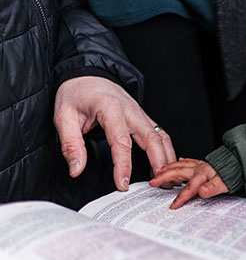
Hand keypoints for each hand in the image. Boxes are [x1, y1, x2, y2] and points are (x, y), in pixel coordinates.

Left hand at [54, 76, 175, 190]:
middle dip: (159, 163)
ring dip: (168, 158)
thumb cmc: (77, 93)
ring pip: (162, 137)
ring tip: (168, 179)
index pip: (121, 141)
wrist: (88, 75)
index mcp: (111, 108)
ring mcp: (141, 114)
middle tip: (160, 185)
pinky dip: (166, 151)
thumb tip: (76, 169)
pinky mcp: (144, 119)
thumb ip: (71, 145)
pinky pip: (160, 135)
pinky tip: (165, 166)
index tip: (122, 185)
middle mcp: (131, 111)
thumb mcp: (64, 117)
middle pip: (152, 139)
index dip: (123, 165)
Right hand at [149, 158, 228, 208]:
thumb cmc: (234, 173)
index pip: (189, 188)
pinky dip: (182, 161)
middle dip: (164, 177)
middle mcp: (200, 168)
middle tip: (153, 182)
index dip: (181, 197)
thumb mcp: (226, 183)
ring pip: (181, 165)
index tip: (173, 206)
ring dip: (169, 168)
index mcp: (203, 174)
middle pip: (178, 172)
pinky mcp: (204, 163)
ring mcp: (201, 165)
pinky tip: (180, 160)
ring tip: (159, 170)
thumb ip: (213, 188)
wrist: (242, 162)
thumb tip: (202, 192)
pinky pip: (190, 161)